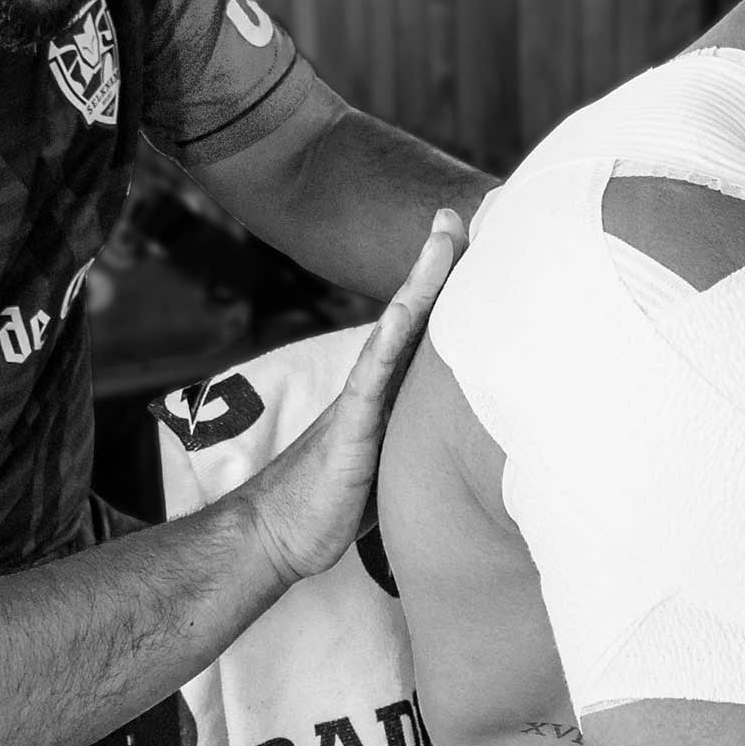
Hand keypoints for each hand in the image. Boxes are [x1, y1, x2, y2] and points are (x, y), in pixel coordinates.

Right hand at [238, 208, 465, 583]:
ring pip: (397, 330)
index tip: (467, 242)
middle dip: (438, 264)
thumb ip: (412, 442)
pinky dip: (389, 339)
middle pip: (414, 314)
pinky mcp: (350, 428)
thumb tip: (454, 445)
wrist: (276, 533)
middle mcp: (373, 385)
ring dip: (422, 282)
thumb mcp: (385, 465)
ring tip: (443, 236)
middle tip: (456, 212)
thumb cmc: (331, 505)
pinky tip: (404, 310)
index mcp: (386, 392)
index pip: (422, 331)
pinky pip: (372, 378)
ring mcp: (360, 401)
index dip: (445, 287)